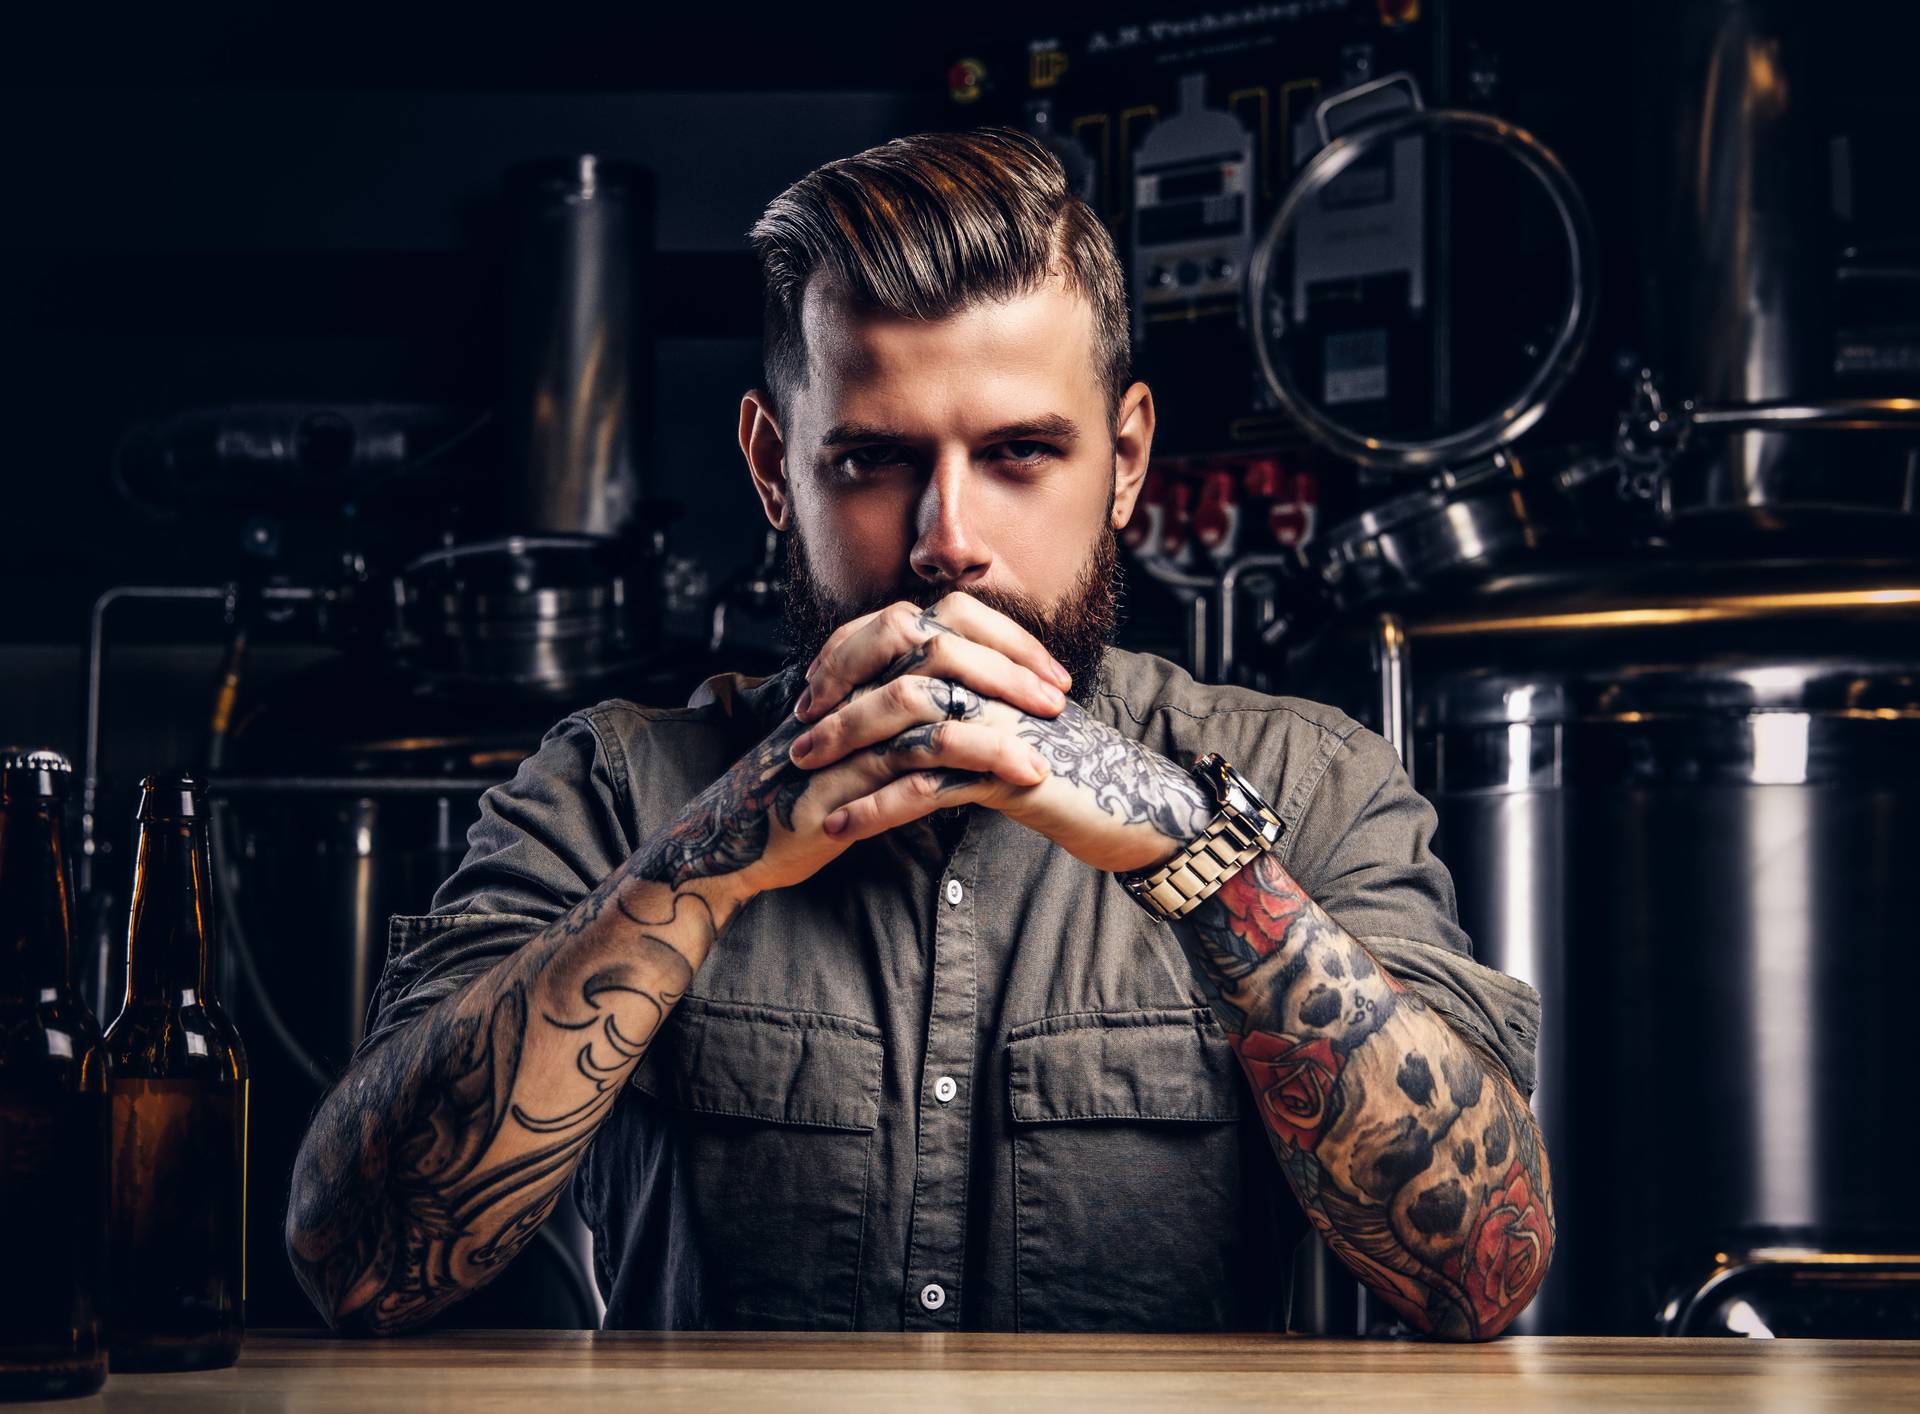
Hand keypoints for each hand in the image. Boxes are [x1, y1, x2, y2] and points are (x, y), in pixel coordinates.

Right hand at [647, 673, 1052, 901]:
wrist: (744, 840)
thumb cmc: (814, 790)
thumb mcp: (867, 737)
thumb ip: (913, 708)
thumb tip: (986, 695)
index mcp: (865, 665)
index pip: (943, 620)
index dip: (1003, 639)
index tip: (1051, 671)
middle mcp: (854, 684)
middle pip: (940, 647)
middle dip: (1008, 672)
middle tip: (1058, 699)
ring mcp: (846, 729)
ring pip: (930, 705)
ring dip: (996, 727)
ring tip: (1043, 754)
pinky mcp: (843, 779)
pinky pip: (912, 765)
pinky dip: (969, 772)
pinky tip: (1015, 787)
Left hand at [789, 594, 1215, 874]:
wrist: (1122, 805)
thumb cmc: (1053, 762)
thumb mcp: (993, 718)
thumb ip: (946, 695)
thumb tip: (876, 692)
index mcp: (983, 651)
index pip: (899, 626)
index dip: (846, 653)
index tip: (811, 690)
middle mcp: (990, 673)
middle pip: (896, 660)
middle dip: (838, 698)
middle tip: (799, 736)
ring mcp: (999, 717)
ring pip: (905, 718)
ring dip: (847, 751)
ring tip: (808, 784)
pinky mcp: (1005, 769)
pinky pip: (927, 784)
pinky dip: (875, 808)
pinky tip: (841, 827)